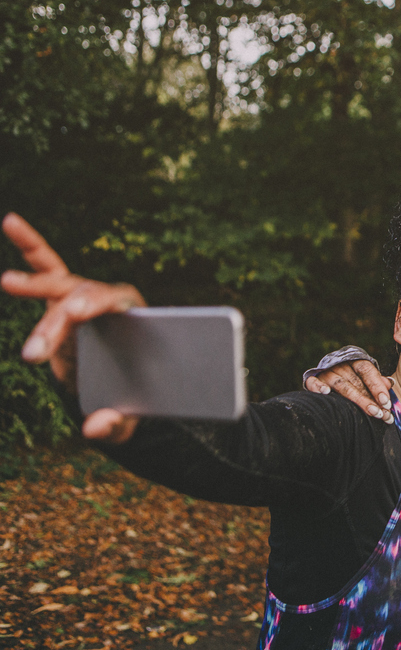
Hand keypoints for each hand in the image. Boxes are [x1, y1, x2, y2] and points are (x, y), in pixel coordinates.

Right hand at [1, 213, 142, 441]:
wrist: (130, 387)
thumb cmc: (135, 398)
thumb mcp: (131, 420)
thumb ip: (116, 425)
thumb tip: (95, 427)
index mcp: (139, 319)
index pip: (116, 304)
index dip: (95, 306)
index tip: (74, 313)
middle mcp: (114, 302)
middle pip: (83, 298)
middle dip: (55, 323)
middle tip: (35, 352)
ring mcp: (89, 298)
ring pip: (60, 282)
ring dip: (34, 286)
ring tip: (8, 282)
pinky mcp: (66, 300)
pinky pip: (49, 268)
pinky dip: (31, 247)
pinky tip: (12, 223)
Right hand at [305, 360, 393, 423]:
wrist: (330, 373)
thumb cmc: (354, 380)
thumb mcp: (367, 379)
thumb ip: (378, 382)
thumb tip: (389, 384)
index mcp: (355, 362)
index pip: (367, 370)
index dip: (377, 386)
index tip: (386, 402)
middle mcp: (341, 365)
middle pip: (356, 381)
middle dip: (370, 400)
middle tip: (382, 414)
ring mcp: (326, 372)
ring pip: (340, 384)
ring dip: (356, 399)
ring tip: (371, 412)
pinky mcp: (313, 379)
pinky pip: (313, 381)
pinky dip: (318, 387)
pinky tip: (326, 393)